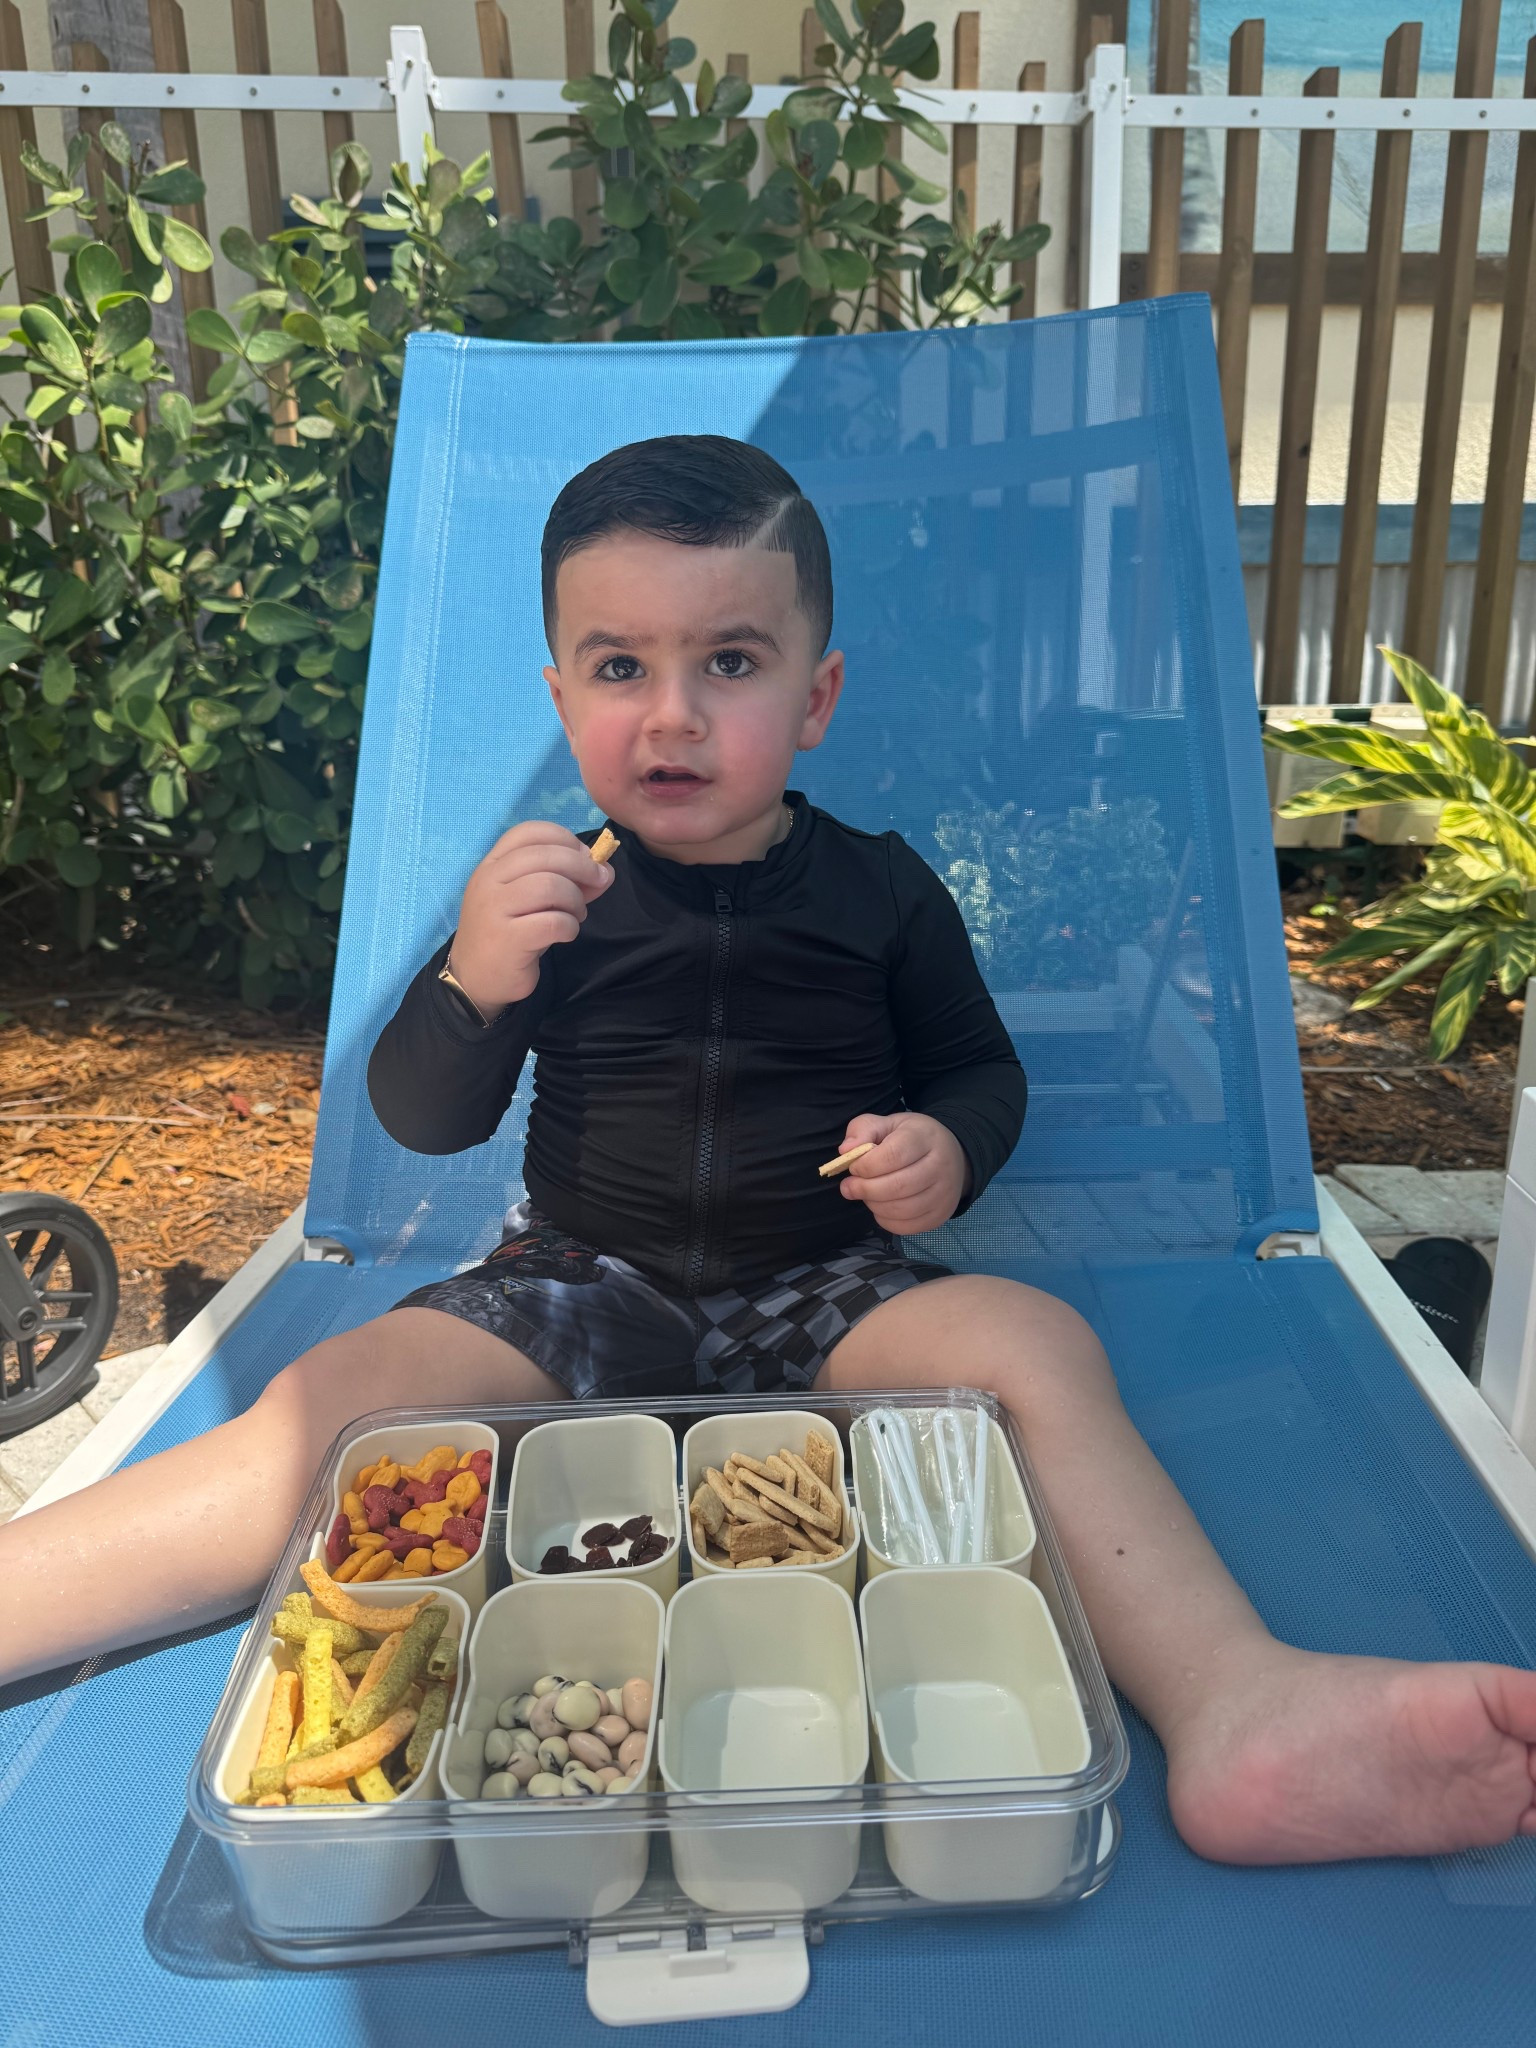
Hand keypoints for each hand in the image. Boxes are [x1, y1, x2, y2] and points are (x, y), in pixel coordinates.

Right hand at [448, 820, 613, 1020]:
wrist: (475, 978)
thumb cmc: (508, 932)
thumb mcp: (529, 899)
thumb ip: (563, 880)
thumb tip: (604, 870)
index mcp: (491, 864)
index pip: (528, 832)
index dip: (564, 838)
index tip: (584, 855)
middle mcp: (488, 881)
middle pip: (545, 856)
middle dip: (582, 866)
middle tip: (598, 882)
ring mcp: (494, 909)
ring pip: (550, 886)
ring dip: (575, 899)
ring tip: (576, 914)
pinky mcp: (508, 939)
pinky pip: (553, 922)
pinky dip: (570, 927)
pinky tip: (566, 934)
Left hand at [836, 1112, 969, 1233]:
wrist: (951, 1155)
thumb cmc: (912, 1138)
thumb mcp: (887, 1124)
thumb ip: (863, 1131)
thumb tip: (845, 1150)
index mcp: (926, 1137)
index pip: (893, 1156)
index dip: (866, 1166)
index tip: (853, 1167)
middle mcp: (941, 1166)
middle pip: (897, 1186)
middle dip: (865, 1189)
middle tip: (849, 1187)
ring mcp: (944, 1194)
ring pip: (901, 1209)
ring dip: (874, 1205)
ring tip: (866, 1195)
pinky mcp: (941, 1215)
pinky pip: (907, 1226)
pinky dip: (885, 1220)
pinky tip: (880, 1207)